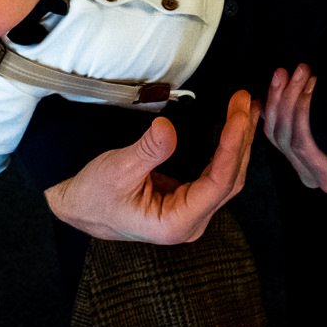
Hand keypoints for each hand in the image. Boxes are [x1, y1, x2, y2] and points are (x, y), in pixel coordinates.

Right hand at [45, 90, 259, 242]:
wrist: (79, 207)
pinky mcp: (189, 197)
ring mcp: (192, 210)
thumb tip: (167, 128)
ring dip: (239, 140)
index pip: (217, 184)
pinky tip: (235, 125)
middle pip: (230, 178)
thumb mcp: (117, 170)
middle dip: (241, 138)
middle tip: (244, 102)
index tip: (238, 117)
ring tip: (247, 107)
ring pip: (228, 175)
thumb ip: (147, 151)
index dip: (231, 148)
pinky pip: (217, 172)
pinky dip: (227, 146)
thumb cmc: (94, 196)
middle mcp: (191, 221)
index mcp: (176, 223)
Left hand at [263, 64, 326, 198]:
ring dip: (278, 97)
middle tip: (300, 69)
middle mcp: (309, 175)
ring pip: (274, 131)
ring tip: (286, 70)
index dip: (301, 113)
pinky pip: (270, 129)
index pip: (303, 146)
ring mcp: (295, 163)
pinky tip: (273, 84)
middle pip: (285, 136)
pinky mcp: (286, 149)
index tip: (313, 83)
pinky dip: (269, 105)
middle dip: (289, 98)